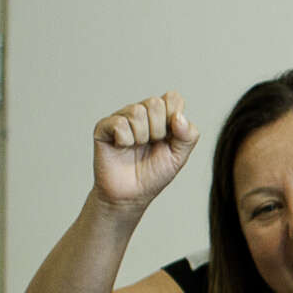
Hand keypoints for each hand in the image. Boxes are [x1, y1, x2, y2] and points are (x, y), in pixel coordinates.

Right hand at [90, 92, 198, 209]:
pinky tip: (122, 147)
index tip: (170, 137)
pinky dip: (125, 140)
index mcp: (162, 116)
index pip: (172, 98)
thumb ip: (188, 136)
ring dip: (142, 137)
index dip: (174, 118)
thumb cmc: (154, 174)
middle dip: (159, 130)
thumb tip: (179, 116)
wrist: (131, 194)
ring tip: (137, 147)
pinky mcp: (104, 127)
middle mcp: (141, 113)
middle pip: (155, 103)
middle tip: (152, 144)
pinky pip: (119, 124)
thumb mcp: (179, 156)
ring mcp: (122, 118)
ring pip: (137, 112)